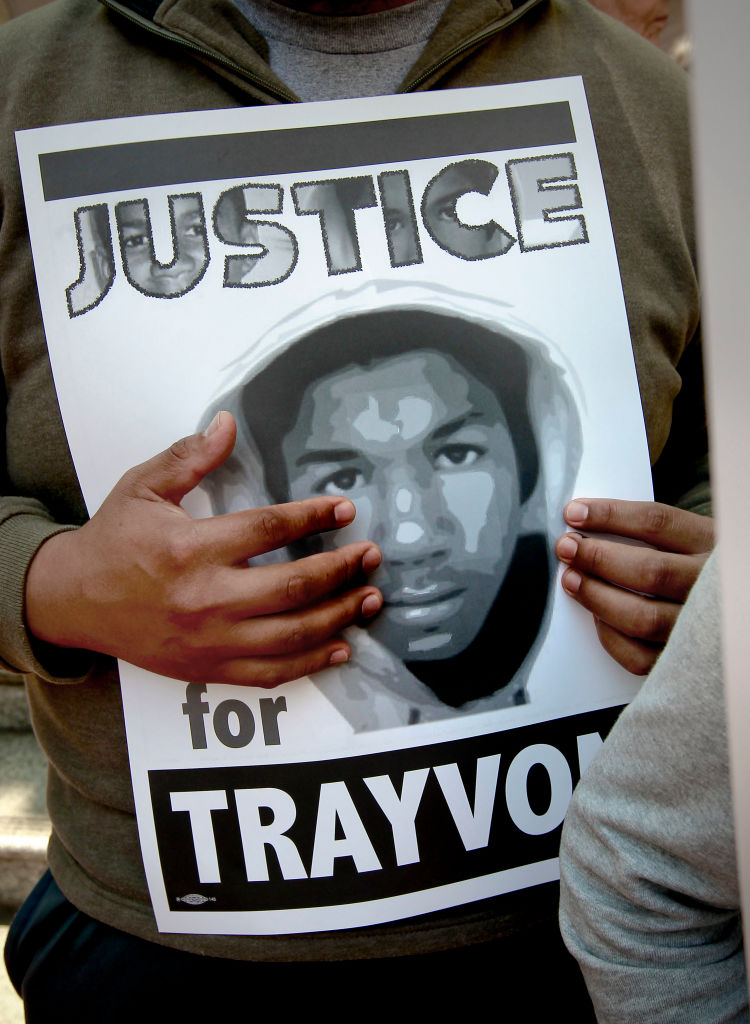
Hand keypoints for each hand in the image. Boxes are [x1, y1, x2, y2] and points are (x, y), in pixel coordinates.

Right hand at [25, 412, 382, 686]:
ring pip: (291, 635)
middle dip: (342, 570)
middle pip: (293, 586)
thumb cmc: (111, 541)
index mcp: (191, 548)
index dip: (314, 516)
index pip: (270, 530)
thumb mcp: (143, 488)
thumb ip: (190, 457)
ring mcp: (208, 640)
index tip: (344, 509)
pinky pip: (270, 675)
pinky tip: (339, 648)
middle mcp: (205, 598)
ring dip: (339, 617)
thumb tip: (228, 423)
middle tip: (370, 556)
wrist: (71, 601)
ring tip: (369, 599)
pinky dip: (310, 663)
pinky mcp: (207, 669)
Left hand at [555, 499, 714, 673]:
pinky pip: (639, 656)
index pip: (657, 522)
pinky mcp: (684, 660)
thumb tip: (588, 526)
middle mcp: (710, 587)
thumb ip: (651, 535)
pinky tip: (597, 617)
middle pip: (649, 571)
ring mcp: (699, 628)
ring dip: (597, 597)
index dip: (610, 516)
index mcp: (712, 545)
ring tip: (572, 580)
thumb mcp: (692, 541)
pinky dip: (611, 636)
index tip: (574, 513)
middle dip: (597, 558)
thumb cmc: (700, 571)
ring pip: (642, 618)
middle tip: (567, 548)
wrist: (731, 614)